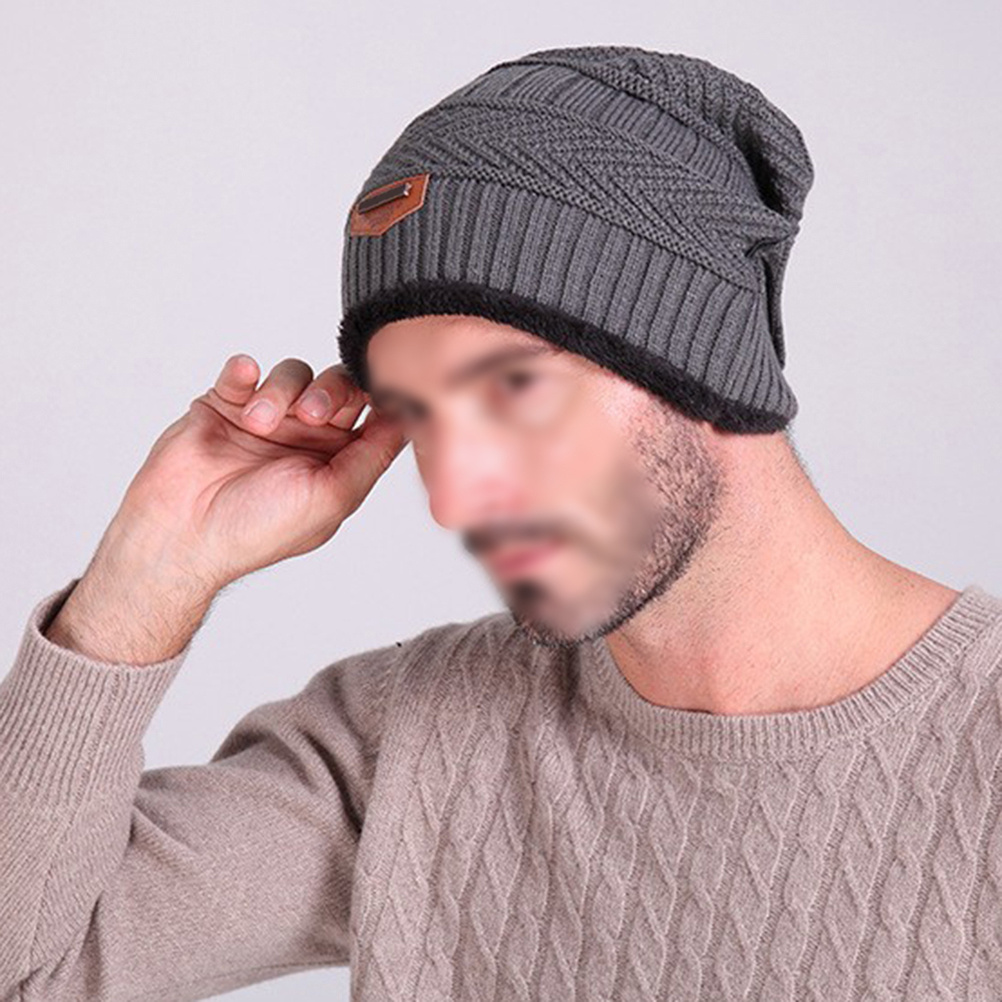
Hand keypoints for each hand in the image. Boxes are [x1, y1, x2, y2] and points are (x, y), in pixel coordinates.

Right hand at [106, 354, 408, 594]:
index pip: (371, 416)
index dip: (376, 400)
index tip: (376, 393)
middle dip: (329, 390)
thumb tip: (409, 422)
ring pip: (292, 373)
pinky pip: (243, 370)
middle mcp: (304, 438)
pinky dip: (244, 373)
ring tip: (257, 423)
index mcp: (336, 462)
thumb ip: (373, 457)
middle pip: (337, 386)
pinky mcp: (224, 405)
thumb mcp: (332, 498)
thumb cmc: (256, 530)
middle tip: (309, 414)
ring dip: (280, 390)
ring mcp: (265, 419)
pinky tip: (241, 386)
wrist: (180, 534)